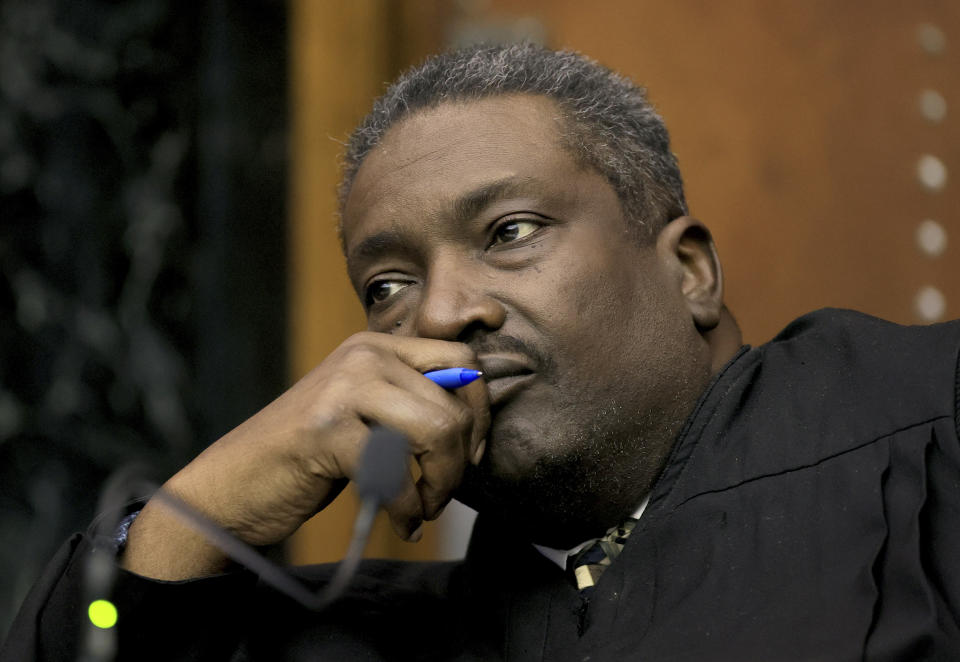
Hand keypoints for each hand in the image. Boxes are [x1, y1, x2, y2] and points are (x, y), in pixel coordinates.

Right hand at [122, 332, 487, 578]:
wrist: (231, 485)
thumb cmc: (307, 455)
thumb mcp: (365, 412)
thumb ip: (411, 402)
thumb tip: (477, 423)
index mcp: (377, 346)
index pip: (462, 359)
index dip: (478, 412)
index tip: (472, 454)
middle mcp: (363, 356)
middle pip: (454, 403)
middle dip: (461, 462)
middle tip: (441, 495)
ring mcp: (343, 389)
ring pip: (437, 431)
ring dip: (441, 484)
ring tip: (423, 509)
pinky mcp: (327, 431)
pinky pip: (398, 473)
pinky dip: (407, 508)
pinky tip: (402, 523)